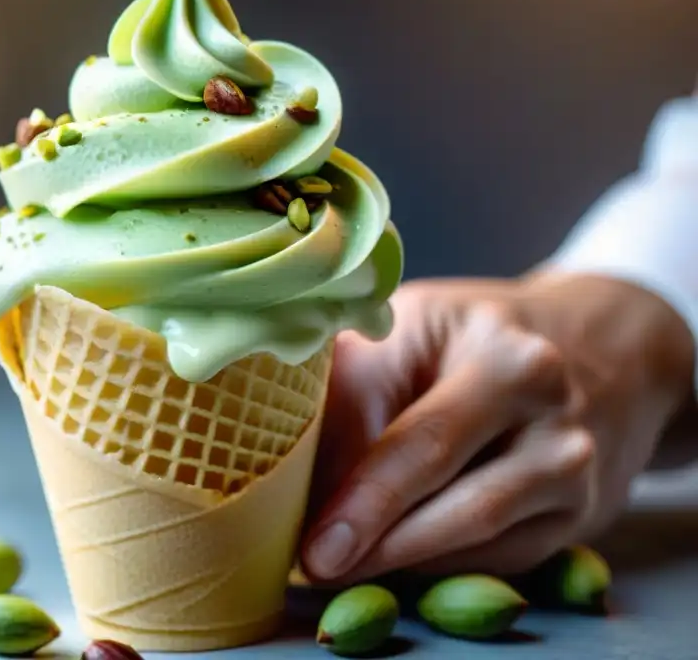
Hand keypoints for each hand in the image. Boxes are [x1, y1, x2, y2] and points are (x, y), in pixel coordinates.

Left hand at [300, 272, 695, 583]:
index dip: (359, 496)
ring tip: (344, 567)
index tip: (310, 542)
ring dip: (403, 559)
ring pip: (477, 532)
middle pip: (452, 489)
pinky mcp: (582, 510)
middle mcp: (545, 402)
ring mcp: (572, 460)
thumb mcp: (408, 330)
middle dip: (376, 537)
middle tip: (316, 568)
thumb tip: (304, 484)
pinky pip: (501, 554)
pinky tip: (398, 558)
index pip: (417, 435)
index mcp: (497, 348)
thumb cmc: (471, 335)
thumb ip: (354, 394)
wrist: (595, 344)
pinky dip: (441, 563)